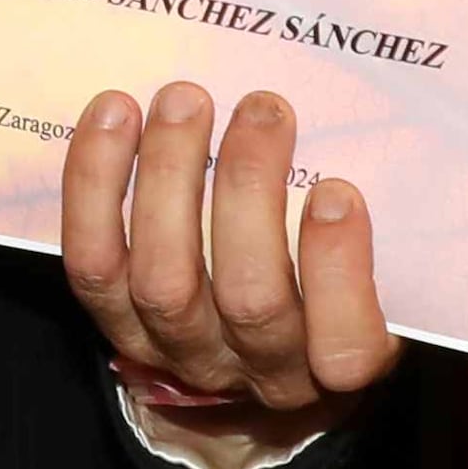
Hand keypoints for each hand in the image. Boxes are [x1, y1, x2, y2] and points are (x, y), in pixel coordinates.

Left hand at [57, 80, 395, 468]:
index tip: (337, 190)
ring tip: (185, 100)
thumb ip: (374, 232)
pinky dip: (96, 181)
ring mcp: (176, 349)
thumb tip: (365, 130)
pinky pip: (93, 259)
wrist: (240, 364)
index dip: (338, 270)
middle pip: (248, 296)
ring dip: (170, 174)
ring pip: (163, 277)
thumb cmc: (317, 293)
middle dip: (250, 190)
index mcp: (332, 365)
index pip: (344, 348)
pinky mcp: (112, 321)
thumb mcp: (369, 281)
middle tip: (263, 108)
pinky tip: (116, 114)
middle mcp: (254, 368)